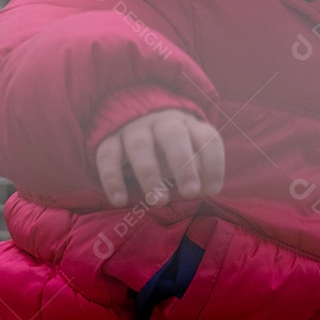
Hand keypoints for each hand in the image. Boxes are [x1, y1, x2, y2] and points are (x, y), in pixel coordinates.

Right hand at [95, 108, 223, 206]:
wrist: (131, 118)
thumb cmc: (168, 147)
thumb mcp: (187, 152)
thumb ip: (197, 168)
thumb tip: (202, 189)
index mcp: (187, 124)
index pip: (206, 137)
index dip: (213, 164)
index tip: (211, 191)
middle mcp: (161, 121)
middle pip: (173, 135)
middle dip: (183, 164)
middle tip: (190, 193)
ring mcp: (133, 128)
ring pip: (140, 146)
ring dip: (149, 174)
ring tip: (158, 202)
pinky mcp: (108, 138)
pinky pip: (107, 155)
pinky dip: (112, 178)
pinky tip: (119, 201)